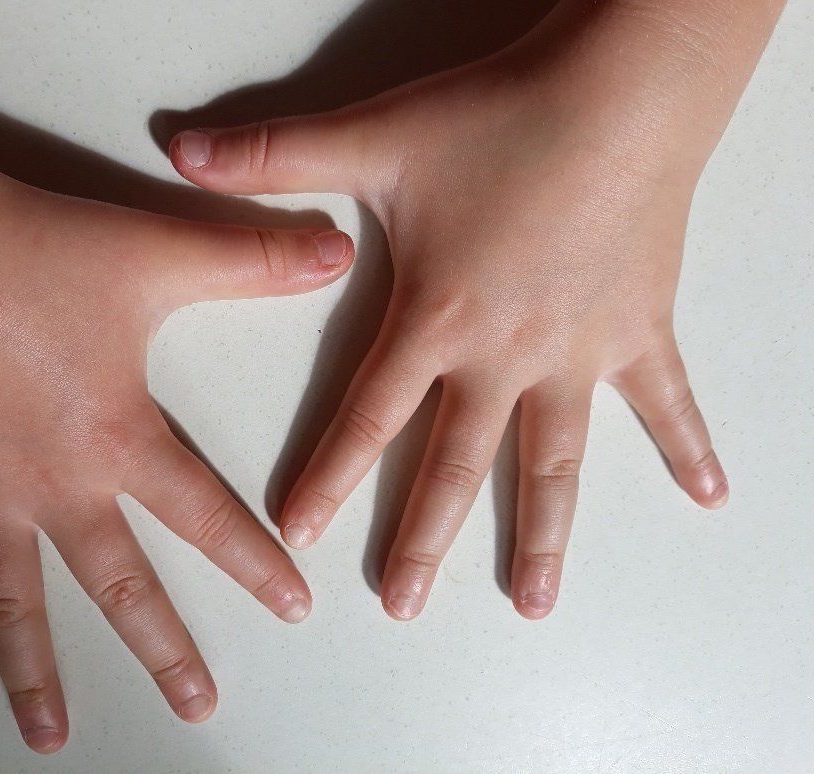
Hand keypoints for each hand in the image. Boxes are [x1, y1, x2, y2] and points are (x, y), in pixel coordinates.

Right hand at [0, 154, 351, 750]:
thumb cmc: (27, 248)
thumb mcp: (157, 253)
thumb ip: (253, 261)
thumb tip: (336, 251)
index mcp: (114, 441)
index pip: (205, 518)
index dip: (255, 564)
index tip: (291, 610)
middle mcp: (48, 485)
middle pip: (120, 586)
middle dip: (165, 649)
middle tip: (197, 704)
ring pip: (7, 600)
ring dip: (30, 671)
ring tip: (49, 734)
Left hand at [166, 4, 747, 622]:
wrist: (617, 93)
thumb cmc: (498, 120)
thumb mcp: (374, 140)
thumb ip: (274, 157)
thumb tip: (179, 150)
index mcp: (436, 319)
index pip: (369, 416)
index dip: (329, 476)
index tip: (299, 537)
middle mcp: (504, 356)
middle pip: (456, 465)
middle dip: (423, 538)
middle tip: (402, 604)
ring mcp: (577, 353)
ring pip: (555, 463)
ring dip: (544, 536)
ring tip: (533, 602)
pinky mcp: (638, 332)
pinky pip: (667, 401)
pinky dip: (688, 446)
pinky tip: (709, 495)